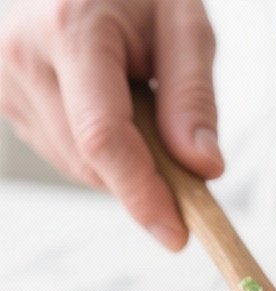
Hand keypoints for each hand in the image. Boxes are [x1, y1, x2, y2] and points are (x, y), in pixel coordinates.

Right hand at [0, 0, 222, 248]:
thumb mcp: (183, 20)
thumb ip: (193, 95)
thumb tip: (203, 169)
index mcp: (69, 28)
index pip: (102, 137)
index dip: (141, 193)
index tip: (178, 233)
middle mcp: (24, 55)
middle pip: (91, 161)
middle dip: (143, 176)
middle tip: (179, 151)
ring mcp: (5, 80)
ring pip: (76, 165)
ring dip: (121, 162)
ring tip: (136, 102)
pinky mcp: (4, 98)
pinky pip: (62, 154)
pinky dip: (98, 151)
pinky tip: (107, 104)